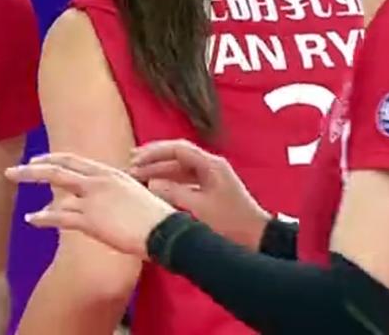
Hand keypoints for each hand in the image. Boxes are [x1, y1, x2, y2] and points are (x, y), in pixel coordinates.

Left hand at [5, 152, 175, 259]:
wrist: (165, 232)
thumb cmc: (156, 218)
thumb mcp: (134, 195)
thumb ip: (114, 192)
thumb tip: (102, 198)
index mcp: (110, 173)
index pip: (73, 160)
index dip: (52, 159)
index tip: (36, 159)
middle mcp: (98, 181)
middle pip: (58, 169)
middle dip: (32, 169)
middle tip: (11, 171)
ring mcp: (93, 199)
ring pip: (54, 187)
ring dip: (31, 184)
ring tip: (13, 183)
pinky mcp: (91, 220)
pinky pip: (59, 217)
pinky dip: (42, 217)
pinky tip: (30, 219)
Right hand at [129, 140, 270, 249]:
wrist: (257, 240)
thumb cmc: (231, 223)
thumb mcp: (198, 208)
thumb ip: (172, 192)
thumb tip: (151, 183)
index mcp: (211, 165)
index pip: (177, 148)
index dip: (154, 152)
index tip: (135, 159)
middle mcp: (211, 167)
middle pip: (177, 156)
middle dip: (153, 160)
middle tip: (131, 164)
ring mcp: (211, 179)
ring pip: (179, 169)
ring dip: (159, 172)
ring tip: (137, 177)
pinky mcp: (211, 192)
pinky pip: (185, 181)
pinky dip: (169, 183)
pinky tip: (154, 189)